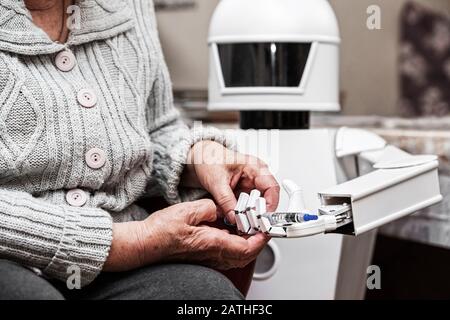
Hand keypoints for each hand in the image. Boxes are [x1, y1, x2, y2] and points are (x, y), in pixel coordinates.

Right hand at [104, 200, 269, 270]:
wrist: (146, 243)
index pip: (247, 248)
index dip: (261, 239)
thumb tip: (220, 209)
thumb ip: (211, 207)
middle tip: (261, 227)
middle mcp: (213, 254)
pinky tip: (232, 232)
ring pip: (238, 256)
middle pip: (246, 255)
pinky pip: (227, 254)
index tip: (266, 229)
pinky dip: (236, 244)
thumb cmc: (162, 231)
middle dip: (258, 242)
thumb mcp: (189, 210)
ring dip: (248, 244)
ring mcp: (209, 257)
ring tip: (250, 227)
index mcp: (213, 243)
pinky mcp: (204, 256)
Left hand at [184, 141, 279, 223]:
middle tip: (250, 225)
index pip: (272, 188)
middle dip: (259, 214)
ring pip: (257, 205)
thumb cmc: (210, 160)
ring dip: (251, 216)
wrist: (200, 158)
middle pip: (266, 199)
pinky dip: (244, 215)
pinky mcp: (242, 194)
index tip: (262, 218)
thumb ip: (226, 201)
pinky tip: (238, 221)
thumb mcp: (216, 181)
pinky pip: (248, 207)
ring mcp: (249, 186)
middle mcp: (256, 177)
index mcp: (255, 168)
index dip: (270, 205)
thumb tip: (234, 218)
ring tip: (242, 224)